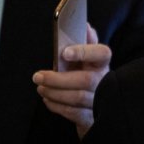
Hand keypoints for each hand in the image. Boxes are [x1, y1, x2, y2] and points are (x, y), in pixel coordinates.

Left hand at [33, 24, 110, 138]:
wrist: (97, 108)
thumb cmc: (87, 77)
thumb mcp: (88, 60)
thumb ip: (86, 42)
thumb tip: (84, 25)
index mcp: (102, 64)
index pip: (101, 53)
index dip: (84, 52)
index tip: (64, 52)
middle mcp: (105, 82)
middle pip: (85, 80)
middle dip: (58, 79)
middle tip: (38, 76)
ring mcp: (100, 101)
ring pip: (77, 98)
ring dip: (54, 93)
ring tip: (40, 87)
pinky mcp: (92, 118)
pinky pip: (73, 113)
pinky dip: (56, 106)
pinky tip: (48, 100)